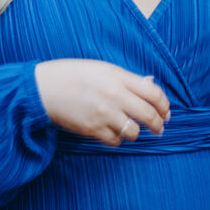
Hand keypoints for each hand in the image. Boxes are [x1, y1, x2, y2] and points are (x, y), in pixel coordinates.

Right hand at [34, 59, 170, 144]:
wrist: (43, 88)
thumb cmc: (72, 75)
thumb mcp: (102, 69)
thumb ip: (128, 78)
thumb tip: (150, 84)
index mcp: (118, 76)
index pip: (153, 93)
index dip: (164, 105)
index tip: (166, 111)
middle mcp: (114, 95)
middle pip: (148, 115)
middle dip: (158, 124)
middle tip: (159, 128)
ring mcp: (104, 113)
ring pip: (134, 132)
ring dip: (136, 133)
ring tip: (131, 129)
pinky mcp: (93, 129)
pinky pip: (115, 141)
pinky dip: (118, 139)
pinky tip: (113, 132)